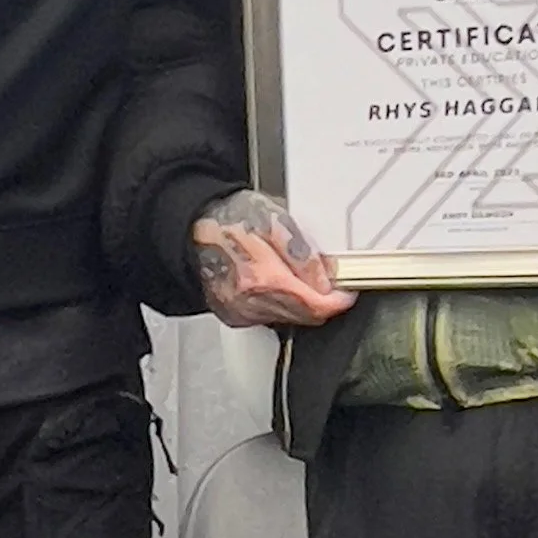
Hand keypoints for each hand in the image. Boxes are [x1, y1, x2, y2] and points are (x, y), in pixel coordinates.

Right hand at [190, 189, 358, 331]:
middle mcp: (250, 303)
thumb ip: (301, 252)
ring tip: (293, 275)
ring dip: (299, 302)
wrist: (193, 229)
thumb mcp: (274, 220)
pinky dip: (278, 303)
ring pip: (288, 318)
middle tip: (326, 282)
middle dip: (320, 301)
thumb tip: (324, 280)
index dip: (336, 301)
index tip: (345, 293)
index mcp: (263, 279)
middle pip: (304, 317)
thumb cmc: (230, 219)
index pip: (314, 307)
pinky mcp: (233, 316)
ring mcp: (240, 313)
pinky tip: (271, 283)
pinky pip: (267, 317)